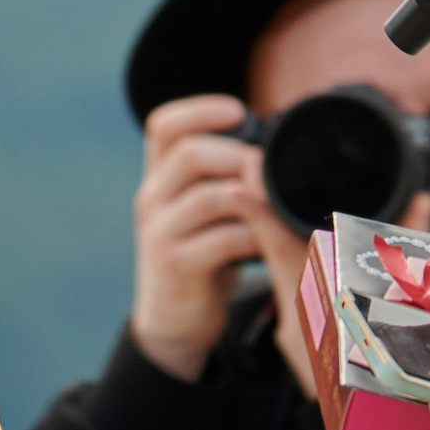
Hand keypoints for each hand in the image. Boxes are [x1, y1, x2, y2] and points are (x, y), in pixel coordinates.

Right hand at [128, 95, 307, 385]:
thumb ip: (225, 176)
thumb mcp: (203, 209)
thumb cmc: (202, 252)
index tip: (238, 111)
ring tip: (277, 202)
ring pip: (207, 197)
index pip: (163, 125)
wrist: (174, 319)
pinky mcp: (175, 265)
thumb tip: (278, 143)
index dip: (199, 109)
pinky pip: (222, 240)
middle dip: (237, 154)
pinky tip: (271, 238)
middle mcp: (152, 198)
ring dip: (252, 196)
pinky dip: (255, 234)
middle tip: (268, 167)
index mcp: (159, 176)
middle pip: (188, 154)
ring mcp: (160, 232)